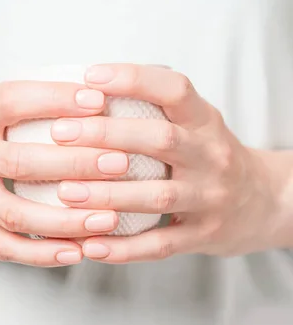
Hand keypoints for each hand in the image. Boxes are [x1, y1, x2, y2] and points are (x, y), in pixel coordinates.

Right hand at [0, 80, 130, 265]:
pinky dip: (44, 253)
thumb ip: (27, 104)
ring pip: (17, 215)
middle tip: (120, 163)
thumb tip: (96, 97)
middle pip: (21, 162)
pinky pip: (7, 247)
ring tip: (109, 218)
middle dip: (76, 164)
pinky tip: (79, 251)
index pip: (13, 100)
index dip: (56, 99)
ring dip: (68, 220)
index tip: (98, 100)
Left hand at [51, 64, 284, 262]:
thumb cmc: (210, 156)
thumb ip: (157, 107)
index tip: (91, 76)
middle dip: (107, 134)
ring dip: (108, 194)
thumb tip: (90, 88)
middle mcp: (211, 155)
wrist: (264, 201)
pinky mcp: (205, 235)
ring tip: (66, 192)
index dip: (134, 79)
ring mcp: (211, 197)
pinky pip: (161, 245)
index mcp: (205, 121)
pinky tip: (89, 245)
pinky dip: (123, 248)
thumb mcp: (197, 123)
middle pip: (161, 139)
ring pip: (158, 195)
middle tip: (60, 133)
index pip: (175, 89)